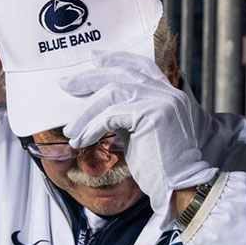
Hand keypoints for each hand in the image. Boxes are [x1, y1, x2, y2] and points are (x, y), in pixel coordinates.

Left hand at [61, 51, 216, 218]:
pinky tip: (81, 140)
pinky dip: (91, 128)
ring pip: (112, 92)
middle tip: (65, 84)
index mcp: (169, 94)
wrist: (180, 187)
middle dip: (89, 78)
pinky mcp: (151, 115)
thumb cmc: (160, 167)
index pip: (141, 65)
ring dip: (86, 112)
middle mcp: (168, 93)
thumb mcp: (142, 132)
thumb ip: (127, 114)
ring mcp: (161, 101)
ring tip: (71, 129)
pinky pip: (111, 115)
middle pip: (122, 74)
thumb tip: (97, 108)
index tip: (94, 57)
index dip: (117, 58)